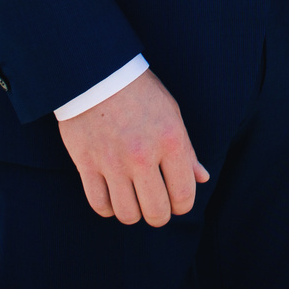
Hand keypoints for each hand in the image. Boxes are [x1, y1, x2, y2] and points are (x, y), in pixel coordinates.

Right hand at [56, 68, 207, 226]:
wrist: (97, 72)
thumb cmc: (140, 92)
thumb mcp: (171, 114)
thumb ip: (187, 151)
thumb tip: (202, 178)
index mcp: (170, 141)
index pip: (183, 195)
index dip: (183, 206)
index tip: (177, 203)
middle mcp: (142, 155)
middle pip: (156, 212)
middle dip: (159, 216)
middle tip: (156, 208)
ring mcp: (112, 161)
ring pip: (127, 214)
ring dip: (133, 214)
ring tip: (134, 201)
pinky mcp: (86, 163)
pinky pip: (99, 204)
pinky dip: (108, 208)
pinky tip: (113, 198)